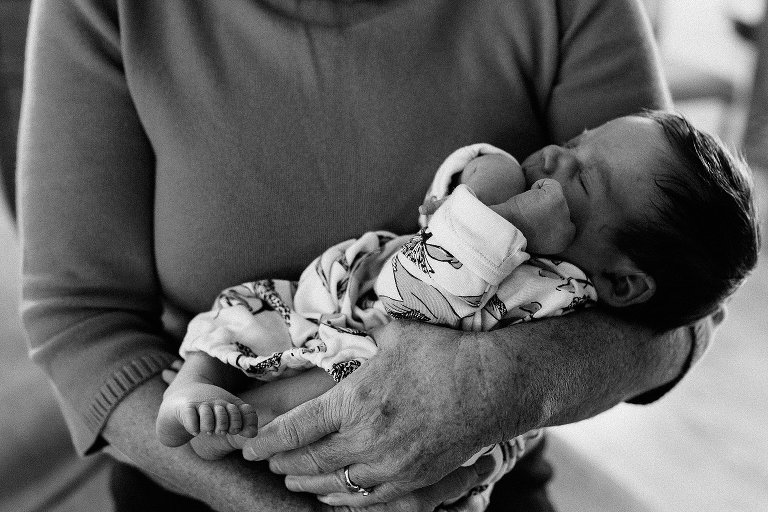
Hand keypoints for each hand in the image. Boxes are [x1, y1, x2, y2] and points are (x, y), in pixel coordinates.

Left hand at [241, 320, 500, 505]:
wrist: (492, 384)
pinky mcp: (413, 479)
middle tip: (268, 460)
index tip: (250, 447)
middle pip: (310, 461)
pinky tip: (331, 496)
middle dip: (283, 463)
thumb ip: (362, 333)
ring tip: (291, 479)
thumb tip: (345, 318)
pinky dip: (342, 500)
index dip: (268, 441)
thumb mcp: (395, 333)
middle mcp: (366, 439)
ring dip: (307, 483)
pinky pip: (367, 500)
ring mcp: (390, 465)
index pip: (296, 429)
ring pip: (335, 484)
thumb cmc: (443, 353)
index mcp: (355, 400)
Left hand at [494, 178, 574, 253]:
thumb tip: (556, 214)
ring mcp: (564, 213)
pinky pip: (552, 184)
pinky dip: (538, 185)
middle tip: (529, 216)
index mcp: (564, 242)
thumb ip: (553, 230)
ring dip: (541, 198)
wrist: (502, 228)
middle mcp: (567, 230)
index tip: (535, 222)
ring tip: (527, 210)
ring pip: (557, 195)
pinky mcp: (556, 199)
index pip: (565, 223)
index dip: (549, 219)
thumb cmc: (516, 231)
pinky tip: (526, 198)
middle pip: (563, 208)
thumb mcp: (541, 237)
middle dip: (547, 208)